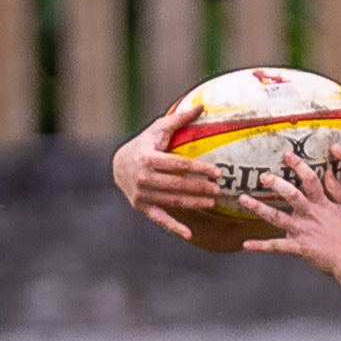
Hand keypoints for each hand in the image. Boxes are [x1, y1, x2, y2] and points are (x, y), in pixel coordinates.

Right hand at [112, 103, 212, 240]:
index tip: (218, 172)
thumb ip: (179, 119)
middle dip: (201, 188)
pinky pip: (161, 219)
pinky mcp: (142, 208)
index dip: (200, 169)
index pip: (179, 165)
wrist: (119, 165)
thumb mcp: (158, 130)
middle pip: (178, 185)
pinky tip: (189, 234)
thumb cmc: (145, 144)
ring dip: (195, 203)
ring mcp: (142, 195)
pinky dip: (174, 227)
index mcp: (149, 158)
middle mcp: (144, 178)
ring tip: (214, 202)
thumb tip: (202, 105)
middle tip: (221, 190)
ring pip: (174, 201)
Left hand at [238, 156, 340, 274]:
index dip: (298, 166)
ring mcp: (301, 231)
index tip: (287, 155)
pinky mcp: (297, 247)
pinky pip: (276, 246)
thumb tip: (330, 171)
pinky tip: (246, 244)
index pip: (310, 180)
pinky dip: (261, 246)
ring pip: (276, 217)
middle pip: (290, 195)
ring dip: (258, 208)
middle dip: (276, 183)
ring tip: (243, 199)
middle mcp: (309, 214)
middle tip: (263, 176)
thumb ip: (338, 189)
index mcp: (321, 204)